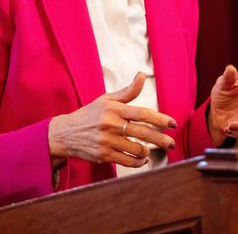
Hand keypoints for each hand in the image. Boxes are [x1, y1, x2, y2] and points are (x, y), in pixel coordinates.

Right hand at [48, 73, 176, 167]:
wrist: (64, 133)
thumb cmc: (89, 115)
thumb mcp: (106, 99)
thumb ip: (127, 91)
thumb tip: (142, 76)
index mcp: (114, 109)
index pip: (143, 113)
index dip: (160, 119)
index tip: (173, 124)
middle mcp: (111, 124)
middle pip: (143, 133)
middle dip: (161, 139)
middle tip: (171, 143)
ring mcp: (107, 141)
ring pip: (137, 149)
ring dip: (148, 151)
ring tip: (151, 150)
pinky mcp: (103, 155)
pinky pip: (127, 161)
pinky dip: (138, 162)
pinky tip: (141, 159)